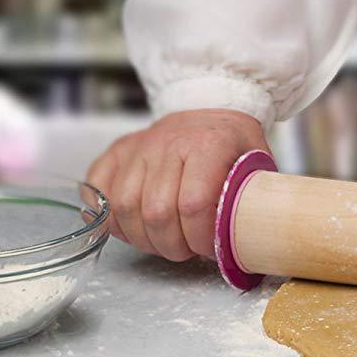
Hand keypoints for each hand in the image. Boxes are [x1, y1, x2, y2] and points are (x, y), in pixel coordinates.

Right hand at [86, 109, 269, 260]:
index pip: (194, 206)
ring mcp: (139, 146)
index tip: (209, 248)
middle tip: (185, 249)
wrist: (210, 106)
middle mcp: (168, 144)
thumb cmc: (234, 145)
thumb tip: (251, 243)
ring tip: (161, 241)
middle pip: (156, 213)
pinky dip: (107, 215)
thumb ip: (255, 200)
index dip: (199, 238)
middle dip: (171, 245)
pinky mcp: (118, 150)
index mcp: (208, 146)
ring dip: (141, 237)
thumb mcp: (259, 165)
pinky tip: (129, 226)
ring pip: (124, 207)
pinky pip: (97, 188)